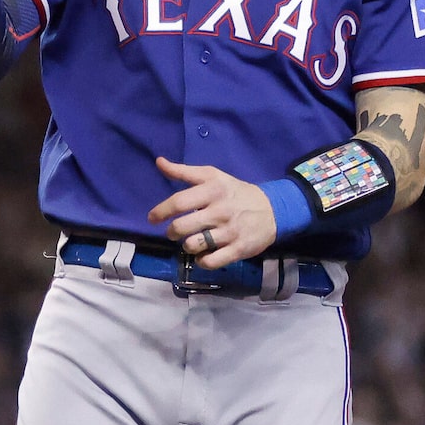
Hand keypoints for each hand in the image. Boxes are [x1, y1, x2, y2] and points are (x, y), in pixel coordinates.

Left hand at [149, 158, 280, 267]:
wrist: (271, 210)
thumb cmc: (234, 192)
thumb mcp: (212, 176)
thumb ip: (184, 171)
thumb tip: (159, 162)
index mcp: (213, 190)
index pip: (179, 202)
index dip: (161, 211)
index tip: (152, 218)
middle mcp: (220, 210)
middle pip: (182, 227)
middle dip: (172, 232)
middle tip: (174, 232)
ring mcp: (230, 231)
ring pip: (193, 245)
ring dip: (187, 246)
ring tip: (191, 241)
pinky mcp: (238, 249)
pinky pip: (210, 262)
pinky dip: (201, 261)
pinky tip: (202, 255)